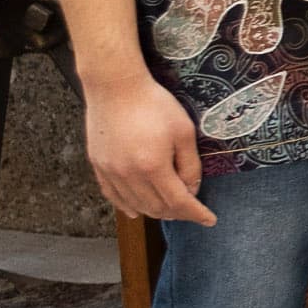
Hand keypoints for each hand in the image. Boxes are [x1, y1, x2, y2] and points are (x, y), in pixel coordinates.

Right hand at [84, 77, 211, 226]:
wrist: (115, 87)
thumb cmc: (154, 104)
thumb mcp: (183, 131)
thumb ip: (190, 165)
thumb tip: (192, 190)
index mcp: (153, 167)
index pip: (178, 202)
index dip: (196, 214)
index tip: (210, 220)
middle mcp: (128, 175)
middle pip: (156, 207)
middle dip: (177, 213)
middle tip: (192, 211)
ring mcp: (110, 172)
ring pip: (134, 205)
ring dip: (154, 211)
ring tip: (170, 211)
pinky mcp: (98, 165)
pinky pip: (112, 195)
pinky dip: (126, 206)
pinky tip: (135, 211)